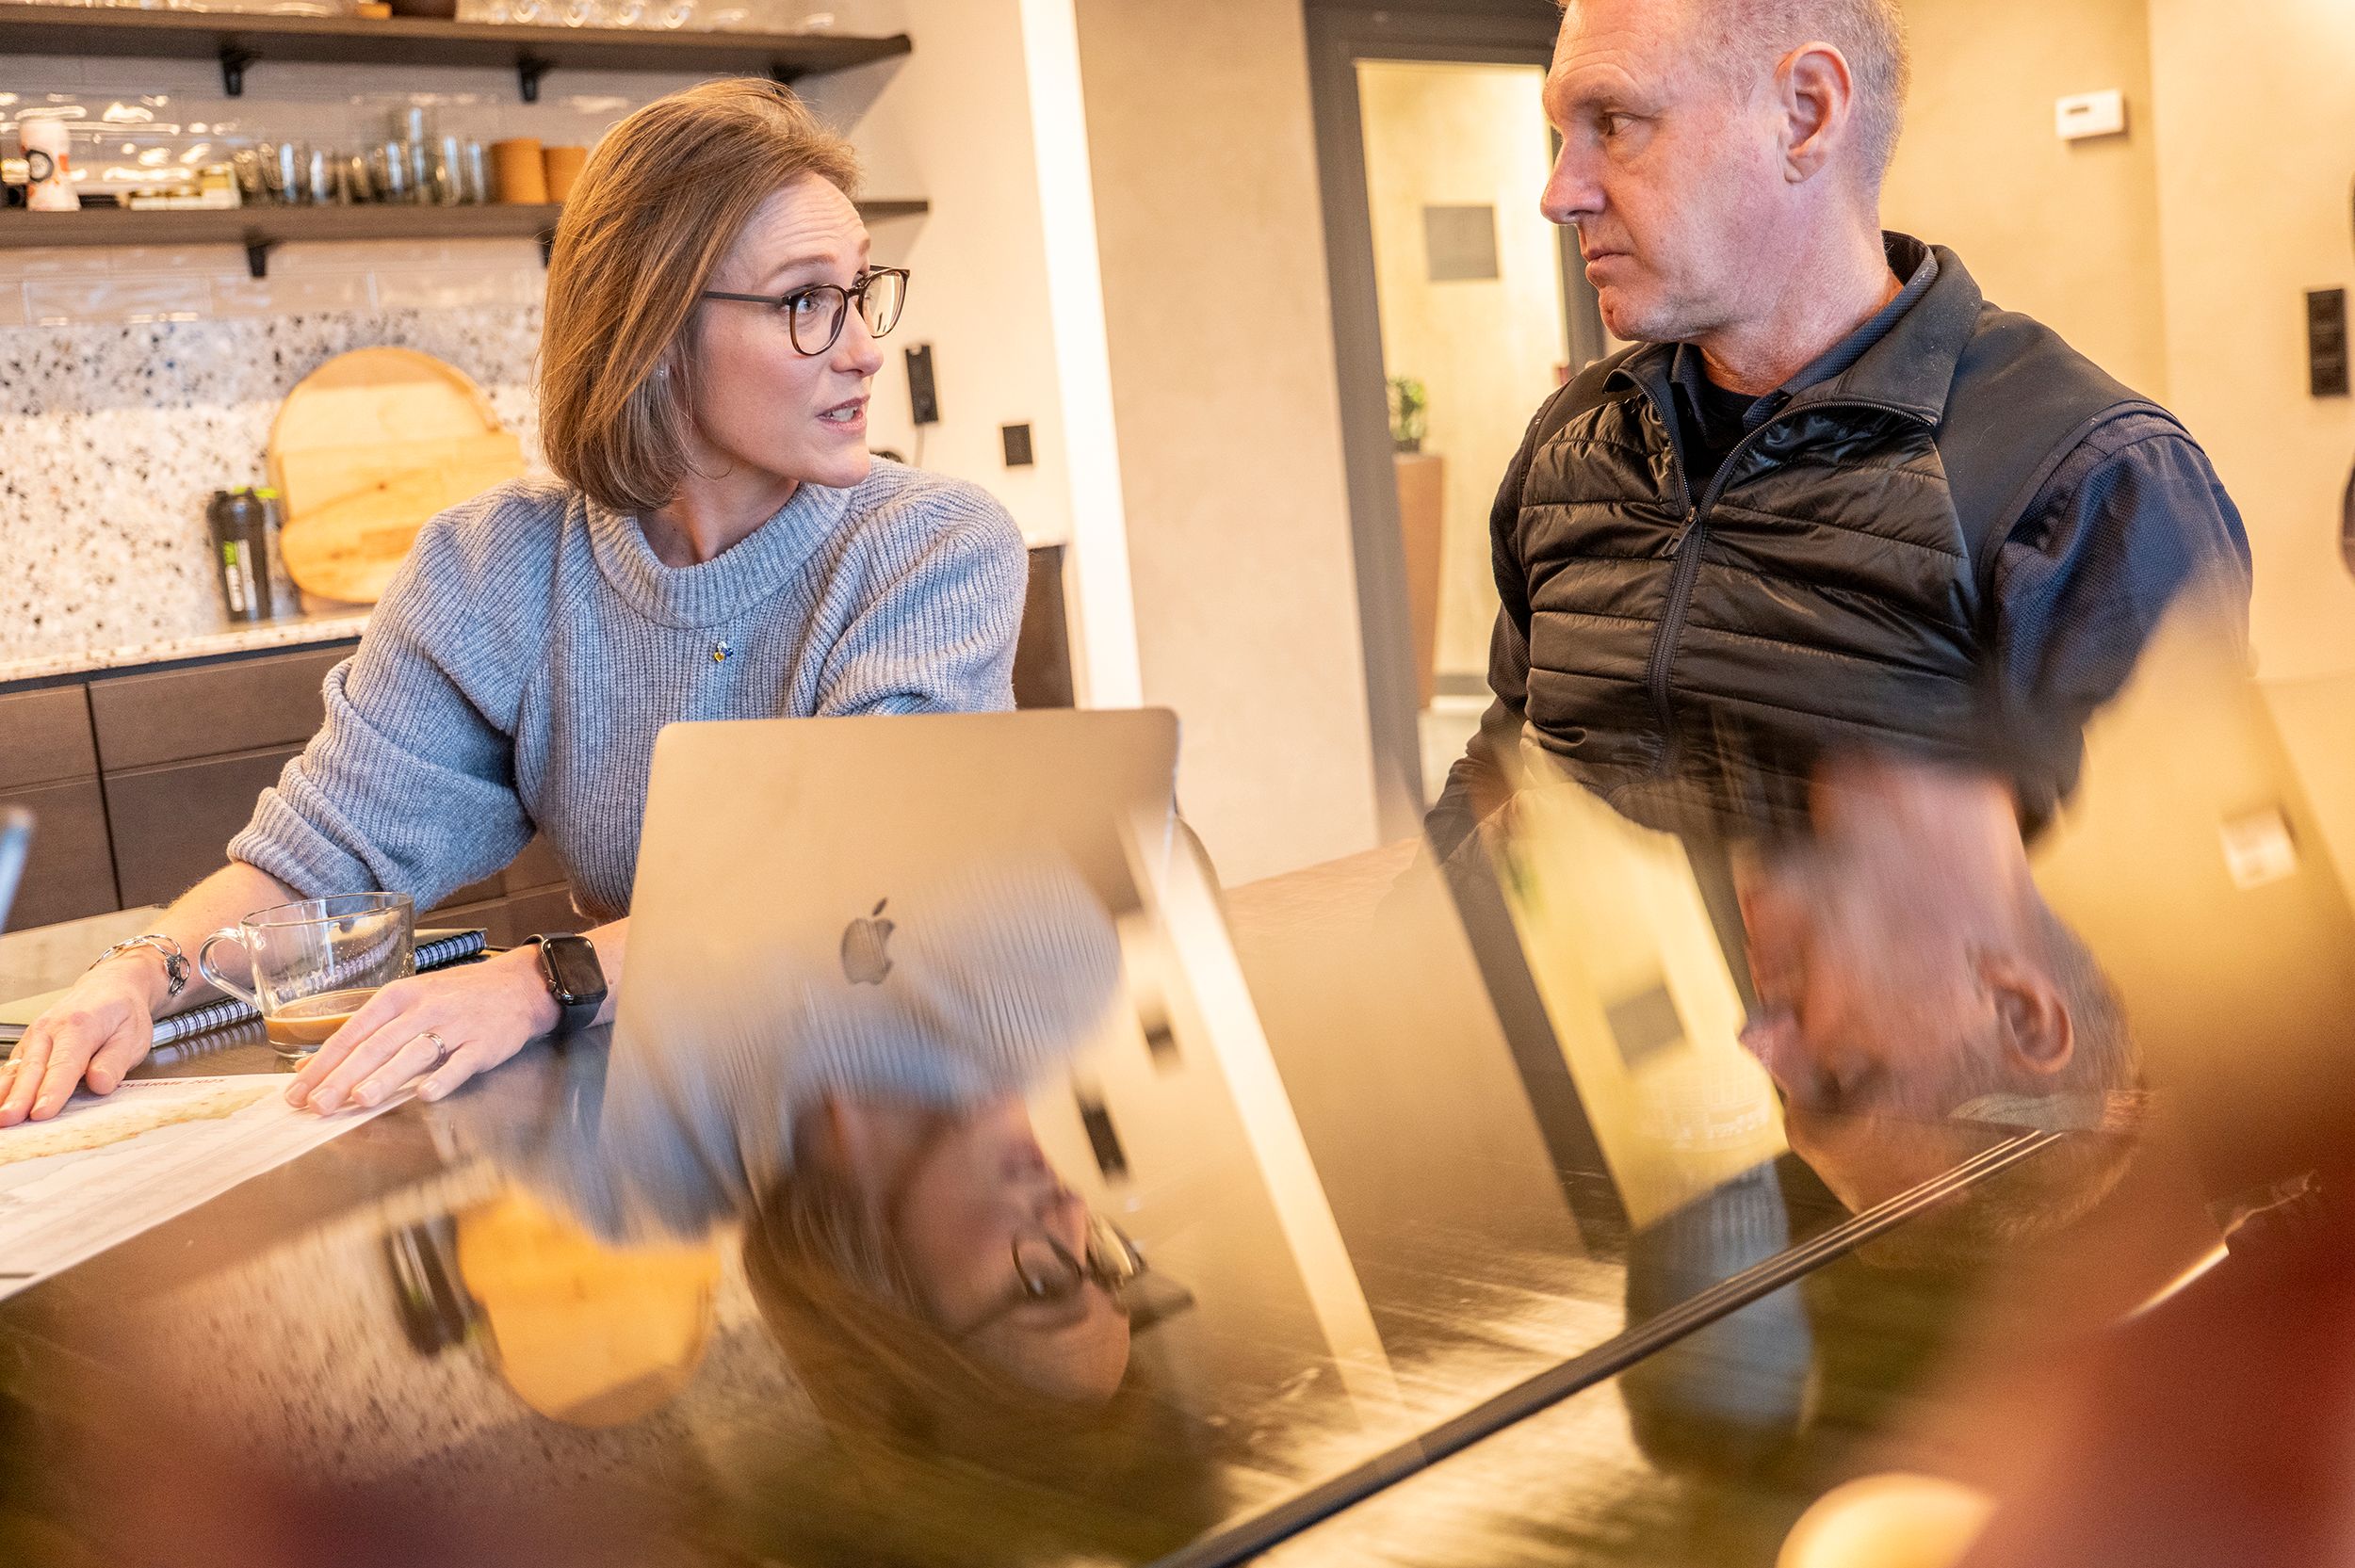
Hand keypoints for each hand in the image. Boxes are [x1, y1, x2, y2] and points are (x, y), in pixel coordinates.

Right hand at [0, 957, 162, 1126]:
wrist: (110, 988)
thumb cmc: (122, 1014)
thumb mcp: (134, 1036)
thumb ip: (115, 1061)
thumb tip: (99, 1084)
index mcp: (80, 1025)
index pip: (65, 1064)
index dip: (52, 1090)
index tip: (42, 1112)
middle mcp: (51, 1028)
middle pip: (33, 1068)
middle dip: (20, 1097)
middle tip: (10, 1119)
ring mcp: (35, 1035)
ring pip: (18, 1068)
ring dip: (6, 1094)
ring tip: (0, 1117)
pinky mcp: (28, 1044)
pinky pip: (13, 1067)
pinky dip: (4, 1085)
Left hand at [287, 949, 559, 1114]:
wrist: (520, 985)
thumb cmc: (458, 997)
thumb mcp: (411, 1001)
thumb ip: (370, 1031)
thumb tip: (318, 1066)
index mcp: (399, 996)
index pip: (353, 1032)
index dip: (324, 1062)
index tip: (298, 1091)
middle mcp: (424, 1008)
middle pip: (378, 1045)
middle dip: (345, 1077)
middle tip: (319, 1105)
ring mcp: (457, 1025)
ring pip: (415, 1053)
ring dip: (386, 1077)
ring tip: (361, 1100)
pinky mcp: (485, 1043)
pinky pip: (461, 1063)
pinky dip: (443, 1079)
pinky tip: (424, 1095)